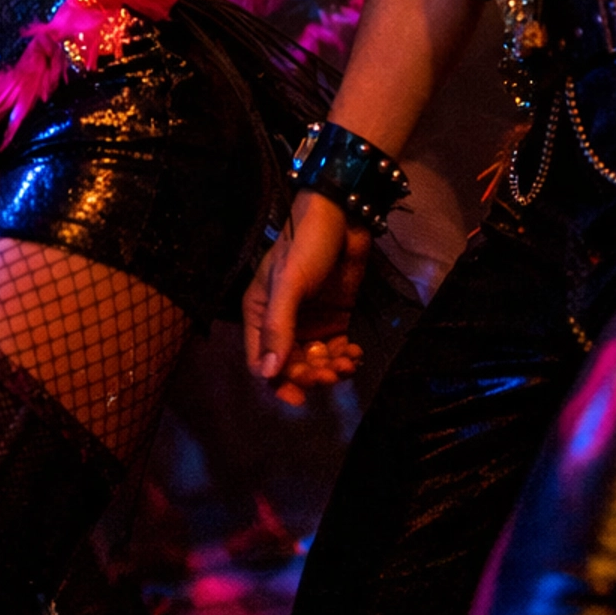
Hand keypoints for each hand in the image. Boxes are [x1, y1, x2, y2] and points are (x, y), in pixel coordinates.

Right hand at [243, 192, 369, 403]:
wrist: (342, 218)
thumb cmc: (306, 245)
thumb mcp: (289, 283)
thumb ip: (279, 327)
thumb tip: (269, 375)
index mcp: (260, 313)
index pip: (261, 361)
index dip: (278, 384)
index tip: (300, 396)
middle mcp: (282, 323)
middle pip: (291, 367)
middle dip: (310, 376)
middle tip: (330, 374)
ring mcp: (309, 323)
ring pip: (315, 363)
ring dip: (330, 370)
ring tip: (347, 363)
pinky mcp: (334, 320)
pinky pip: (335, 352)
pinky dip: (345, 359)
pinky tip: (355, 354)